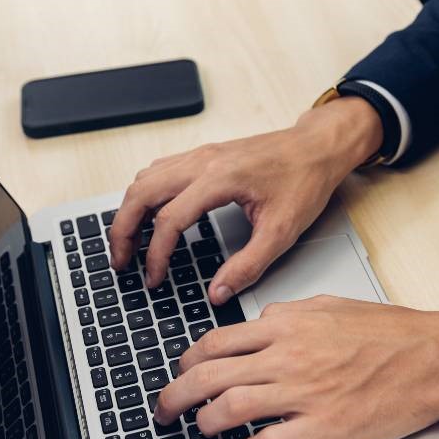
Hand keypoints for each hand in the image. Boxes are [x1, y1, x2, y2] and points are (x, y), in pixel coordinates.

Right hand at [109, 97, 382, 303]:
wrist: (318, 147)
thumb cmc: (304, 180)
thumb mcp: (282, 232)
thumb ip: (248, 266)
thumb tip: (219, 292)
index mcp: (219, 179)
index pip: (170, 220)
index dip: (156, 254)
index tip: (154, 278)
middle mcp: (203, 162)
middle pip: (141, 193)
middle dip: (123, 230)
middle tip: (121, 261)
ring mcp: (200, 155)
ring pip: (144, 179)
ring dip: (130, 210)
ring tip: (129, 243)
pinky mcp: (203, 155)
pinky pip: (159, 171)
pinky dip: (144, 194)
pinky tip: (149, 215)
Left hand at [154, 296, 438, 438]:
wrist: (435, 357)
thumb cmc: (391, 332)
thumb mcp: (331, 305)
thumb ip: (290, 314)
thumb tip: (260, 323)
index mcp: (287, 324)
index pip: (217, 341)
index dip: (189, 361)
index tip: (182, 373)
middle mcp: (287, 356)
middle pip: (209, 374)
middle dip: (176, 394)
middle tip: (165, 409)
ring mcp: (302, 392)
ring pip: (229, 407)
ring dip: (206, 421)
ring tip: (202, 428)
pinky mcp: (322, 428)